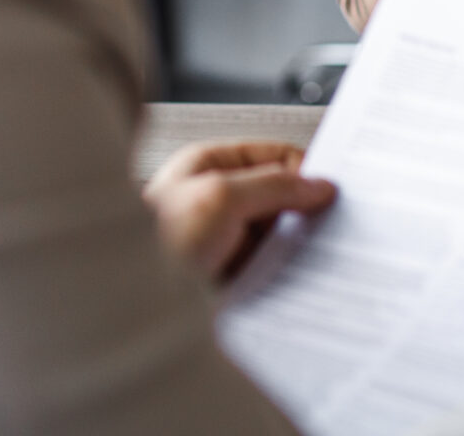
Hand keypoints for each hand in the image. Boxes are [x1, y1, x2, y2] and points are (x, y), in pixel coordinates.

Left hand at [143, 140, 335, 282]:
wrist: (129, 307)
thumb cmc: (155, 244)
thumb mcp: (220, 199)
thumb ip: (273, 186)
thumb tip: (318, 185)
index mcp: (208, 166)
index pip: (272, 156)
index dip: (305, 171)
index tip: (334, 192)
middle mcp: (215, 200)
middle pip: (278, 197)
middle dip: (303, 212)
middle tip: (330, 226)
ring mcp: (222, 240)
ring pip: (276, 234)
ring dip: (295, 246)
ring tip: (314, 258)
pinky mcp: (227, 276)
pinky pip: (268, 267)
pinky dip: (285, 272)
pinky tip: (296, 280)